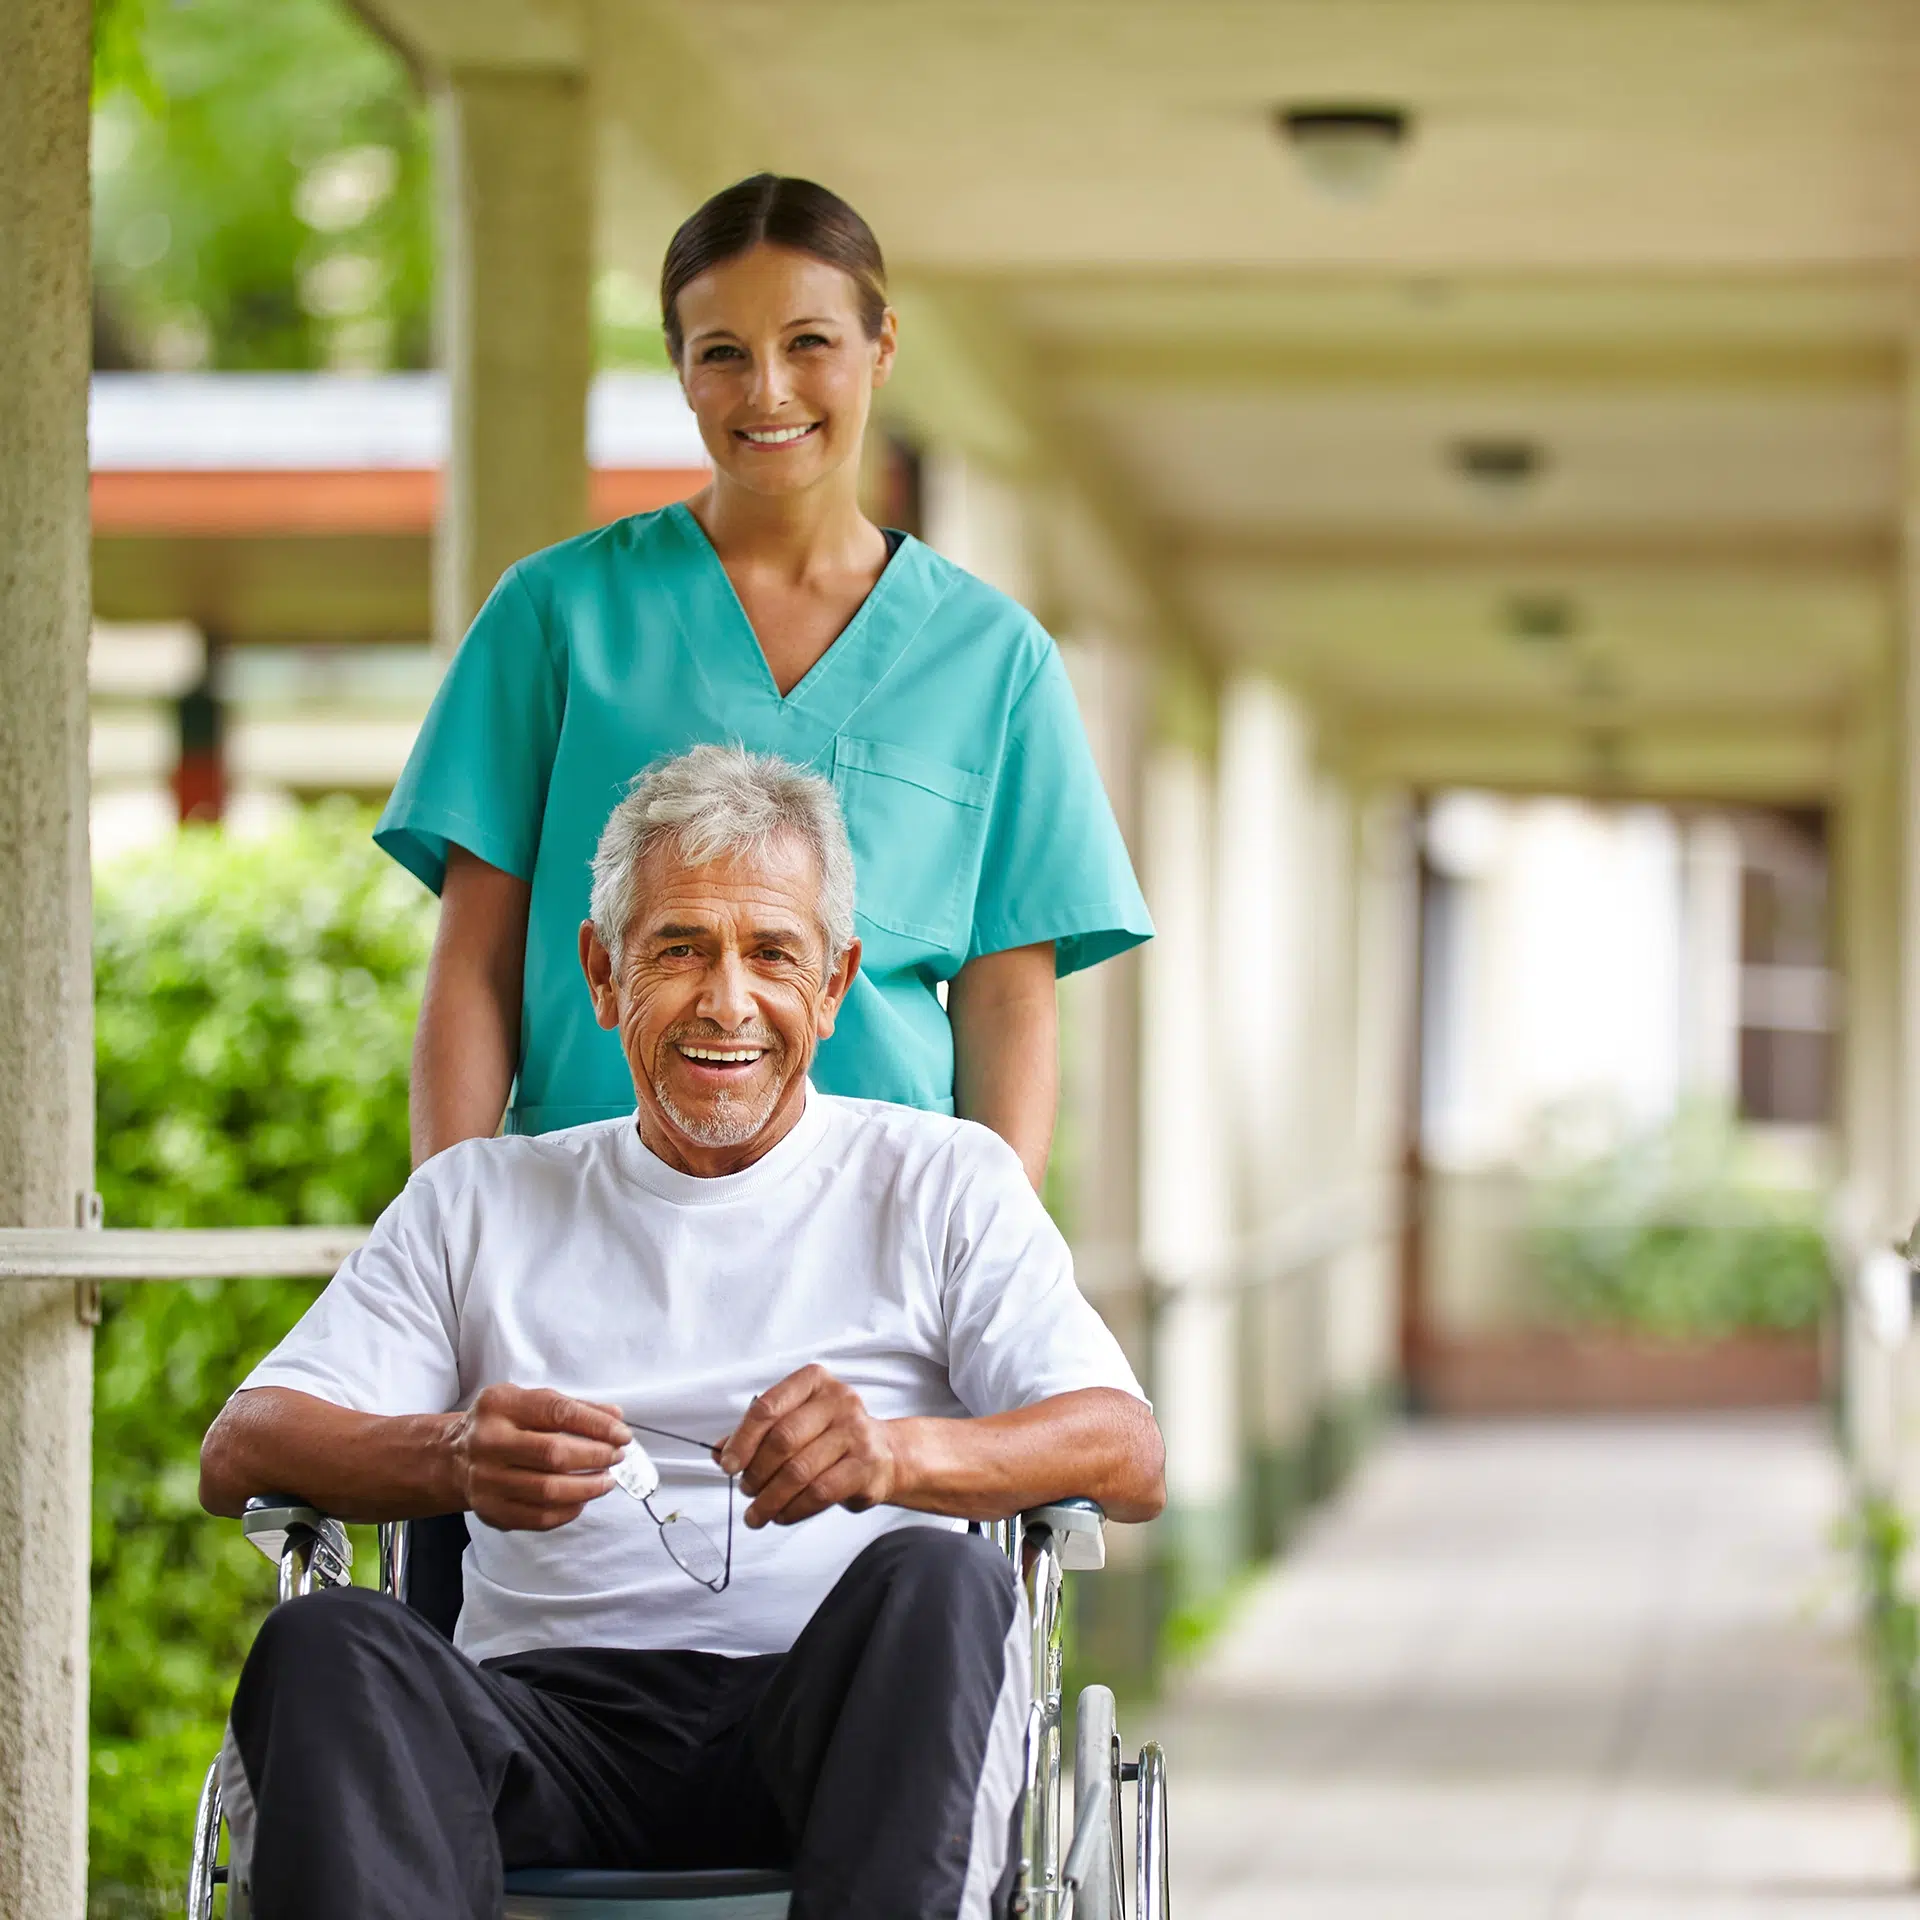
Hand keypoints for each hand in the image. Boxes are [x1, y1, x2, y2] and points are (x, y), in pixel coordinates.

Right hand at [449, 1384, 630, 1531]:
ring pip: (548, 1491)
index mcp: (501, 1405)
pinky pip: (539, 1517)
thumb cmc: (504, 1425)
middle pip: (554, 1454)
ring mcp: (486, 1480)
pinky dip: (569, 1510)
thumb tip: (616, 1416)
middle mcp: (488, 1442)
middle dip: (596, 1457)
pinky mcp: (490, 1510)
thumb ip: (573, 1407)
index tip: (623, 1435)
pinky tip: (582, 1499)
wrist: (455, 1457)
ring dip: (588, 1487)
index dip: (597, 1425)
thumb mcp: (530, 1402)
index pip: (558, 1412)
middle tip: (617, 1457)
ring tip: (606, 1480)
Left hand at [718, 1365, 899, 1528]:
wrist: (885, 1454)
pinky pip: (819, 1492)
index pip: (768, 1407)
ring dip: (770, 1499)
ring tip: (757, 1512)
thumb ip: (758, 1433)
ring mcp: (856, 1431)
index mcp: (813, 1382)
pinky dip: (793, 1509)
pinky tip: (782, 1516)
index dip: (742, 1439)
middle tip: (746, 1490)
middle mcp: (838, 1400)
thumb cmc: (830, 1436)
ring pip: (799, 1471)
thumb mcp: (795, 1423)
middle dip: (756, 1472)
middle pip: (782, 1439)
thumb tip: (720, 1452)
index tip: (728, 1465)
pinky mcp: (866, 1465)